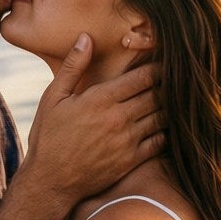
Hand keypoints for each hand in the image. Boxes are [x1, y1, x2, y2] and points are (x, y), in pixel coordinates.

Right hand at [25, 35, 165, 207]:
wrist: (50, 181)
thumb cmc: (49, 137)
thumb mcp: (53, 97)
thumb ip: (74, 67)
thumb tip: (86, 37)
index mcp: (101, 99)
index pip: (143, 77)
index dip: (157, 68)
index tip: (162, 63)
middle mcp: (118, 118)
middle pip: (157, 95)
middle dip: (165, 85)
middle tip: (172, 79)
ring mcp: (127, 141)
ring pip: (162, 117)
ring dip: (168, 107)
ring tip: (171, 100)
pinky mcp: (132, 161)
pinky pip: (160, 141)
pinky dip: (165, 131)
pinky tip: (162, 126)